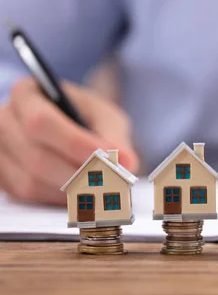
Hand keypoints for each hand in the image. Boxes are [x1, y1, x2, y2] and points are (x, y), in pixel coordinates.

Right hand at [0, 77, 138, 204]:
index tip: (105, 158)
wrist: (73, 128)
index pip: (42, 122)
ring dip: (71, 190)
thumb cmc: (87, 117)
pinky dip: (59, 199)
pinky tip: (82, 192)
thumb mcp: (105, 116)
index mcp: (28, 95)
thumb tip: (128, 163)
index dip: (74, 144)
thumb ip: (115, 136)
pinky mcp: (2, 177)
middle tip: (112, 181)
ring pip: (30, 182)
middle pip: (35, 157)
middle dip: (78, 174)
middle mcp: (5, 121)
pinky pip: (28, 196)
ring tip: (101, 187)